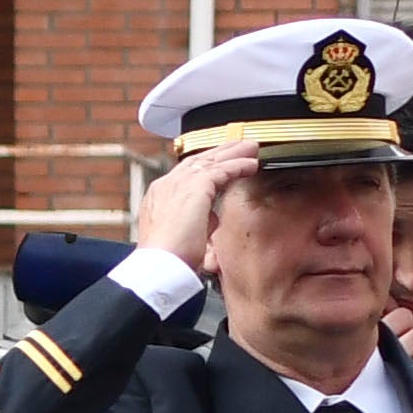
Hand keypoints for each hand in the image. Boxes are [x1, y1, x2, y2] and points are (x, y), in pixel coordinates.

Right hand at [132, 137, 262, 264]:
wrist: (160, 266)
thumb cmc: (169, 261)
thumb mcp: (183, 237)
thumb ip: (198, 223)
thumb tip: (213, 218)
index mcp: (160, 198)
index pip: (186, 175)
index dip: (205, 167)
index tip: (221, 163)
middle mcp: (167, 186)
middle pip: (198, 161)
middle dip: (220, 152)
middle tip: (239, 145)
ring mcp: (179, 183)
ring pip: (211, 161)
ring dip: (233, 153)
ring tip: (251, 148)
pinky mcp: (195, 187)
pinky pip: (221, 170)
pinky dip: (238, 165)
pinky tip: (252, 165)